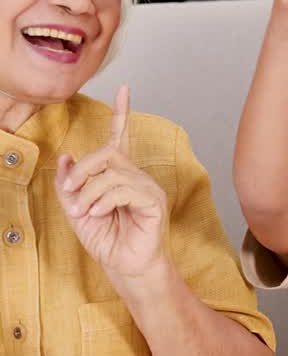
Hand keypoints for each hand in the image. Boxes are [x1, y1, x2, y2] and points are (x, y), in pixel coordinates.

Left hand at [56, 85, 169, 280]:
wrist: (125, 266)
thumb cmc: (107, 240)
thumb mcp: (77, 211)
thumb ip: (71, 185)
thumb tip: (66, 157)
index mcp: (120, 176)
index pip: (121, 137)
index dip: (121, 113)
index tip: (124, 89)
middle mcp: (136, 176)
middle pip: (108, 154)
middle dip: (83, 171)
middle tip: (70, 195)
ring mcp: (147, 187)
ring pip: (112, 174)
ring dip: (89, 194)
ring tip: (86, 213)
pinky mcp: (153, 201)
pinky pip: (124, 189)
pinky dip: (104, 201)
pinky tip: (100, 214)